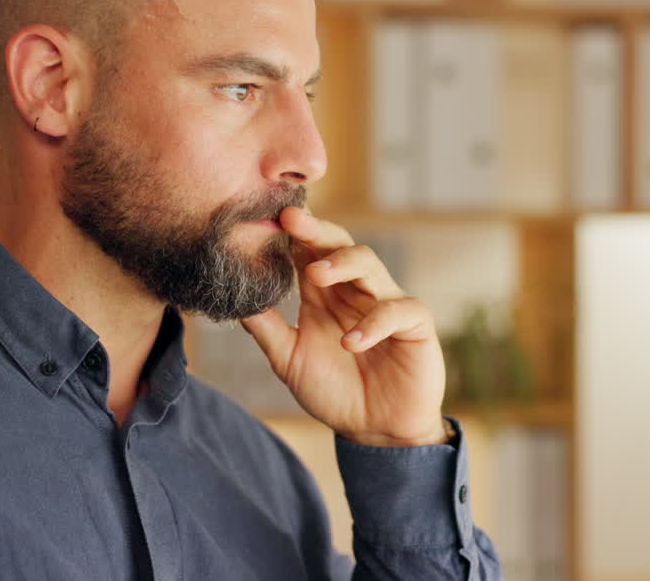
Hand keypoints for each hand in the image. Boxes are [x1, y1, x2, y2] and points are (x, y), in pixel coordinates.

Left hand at [241, 207, 448, 446]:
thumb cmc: (334, 390)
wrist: (375, 430)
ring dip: (342, 264)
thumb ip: (266, 330)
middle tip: (291, 221)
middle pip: (339, 244)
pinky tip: (350, 342)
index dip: (292, 234)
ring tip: (316, 276)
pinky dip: (373, 323)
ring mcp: (386, 302)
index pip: (308, 251)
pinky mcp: (414, 324)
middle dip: (316, 231)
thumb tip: (235, 301)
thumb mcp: (290, 361)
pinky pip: (397, 310)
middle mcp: (354, 290)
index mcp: (324, 293)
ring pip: (370, 264)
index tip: (268, 218)